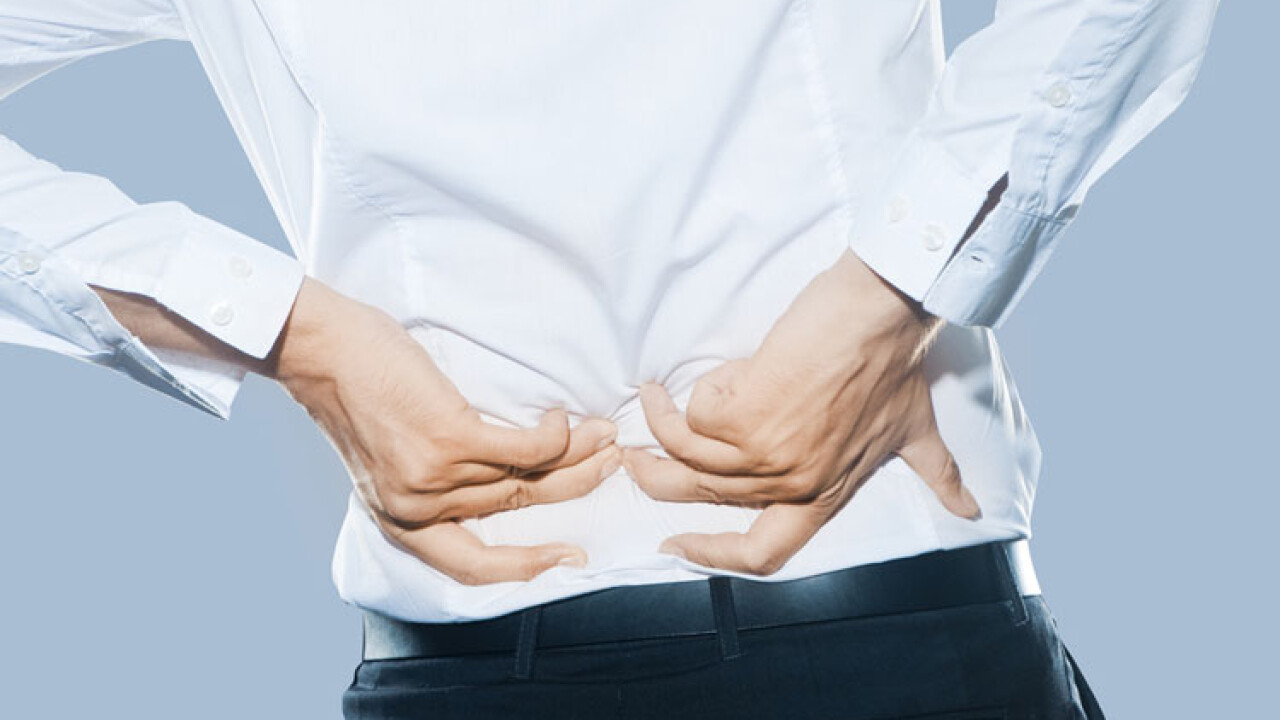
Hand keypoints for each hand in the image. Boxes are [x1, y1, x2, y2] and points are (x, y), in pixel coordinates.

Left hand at [268, 277, 620, 584]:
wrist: (321, 350)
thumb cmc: (358, 390)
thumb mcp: (390, 454)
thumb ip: (436, 476)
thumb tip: (507, 472)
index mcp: (402, 520)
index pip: (471, 565)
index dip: (525, 568)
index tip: (568, 556)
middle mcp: (418, 509)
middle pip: (518, 506)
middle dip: (575, 485)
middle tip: (610, 464)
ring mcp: (434, 477)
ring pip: (527, 477)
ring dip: (575, 453)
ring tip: (601, 433)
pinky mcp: (448, 440)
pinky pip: (524, 449)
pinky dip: (553, 436)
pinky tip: (560, 420)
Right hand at [622, 248, 979, 574]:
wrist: (884, 312)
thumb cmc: (897, 361)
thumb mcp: (916, 431)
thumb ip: (934, 473)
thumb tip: (969, 510)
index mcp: (825, 493)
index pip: (762, 553)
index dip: (712, 557)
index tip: (675, 547)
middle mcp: (793, 483)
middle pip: (702, 497)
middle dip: (656, 476)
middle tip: (634, 457)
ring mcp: (766, 454)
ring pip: (685, 453)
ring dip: (661, 421)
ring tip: (654, 396)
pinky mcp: (745, 416)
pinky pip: (695, 411)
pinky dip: (701, 387)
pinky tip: (722, 366)